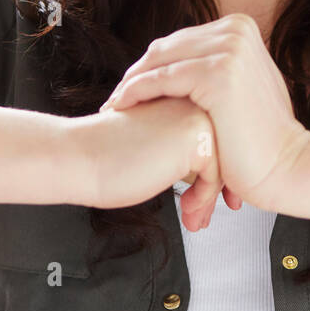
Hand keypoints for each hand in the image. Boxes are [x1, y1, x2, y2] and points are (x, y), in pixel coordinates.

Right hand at [71, 96, 224, 230]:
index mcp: (182, 94)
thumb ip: (186, 147)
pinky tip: (187, 210)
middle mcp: (193, 98)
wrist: (81, 156)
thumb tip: (221, 175)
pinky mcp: (194, 135)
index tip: (214, 196)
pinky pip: (217, 175)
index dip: (219, 171)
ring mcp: (196, 113)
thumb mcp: (158, 145)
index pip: (219, 135)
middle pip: (228, 148)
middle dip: (219, 187)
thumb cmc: (109, 155)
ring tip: (195, 216)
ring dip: (211, 197)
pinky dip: (204, 199)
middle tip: (209, 210)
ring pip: (227, 162)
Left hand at [99, 13, 309, 212]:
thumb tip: (191, 60)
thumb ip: (222, 65)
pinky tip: (120, 107)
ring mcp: (228, 49)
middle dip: (138, 72)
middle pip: (167, 46)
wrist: (287, 166)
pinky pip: (160, 79)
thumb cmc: (263, 138)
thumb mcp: (246, 85)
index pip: (181, 41)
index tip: (131, 86)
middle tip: (115, 97)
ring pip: (159, 60)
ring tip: (113, 104)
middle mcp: (235, 31)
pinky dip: (135, 92)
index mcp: (241, 27)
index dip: (153, 64)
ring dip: (130, 83)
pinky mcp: (216, 72)